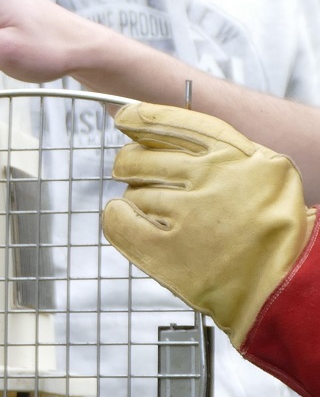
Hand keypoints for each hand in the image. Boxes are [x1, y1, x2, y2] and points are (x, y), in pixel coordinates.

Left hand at [103, 103, 316, 346]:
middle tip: (130, 170)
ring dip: (133, 198)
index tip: (126, 119)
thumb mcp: (262, 168)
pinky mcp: (166, 249)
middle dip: (129, 163)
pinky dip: (115, 217)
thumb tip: (164, 132)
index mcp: (231, 153)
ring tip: (154, 209)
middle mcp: (207, 177)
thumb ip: (219, 149)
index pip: (171, 123)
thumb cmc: (272, 225)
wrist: (281, 278)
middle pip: (140, 157)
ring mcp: (185, 214)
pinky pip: (119, 223)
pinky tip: (121, 216)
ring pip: (132, 191)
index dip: (140, 118)